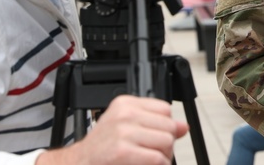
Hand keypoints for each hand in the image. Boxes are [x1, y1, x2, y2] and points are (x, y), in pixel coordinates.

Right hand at [38, 95, 188, 164]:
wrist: (79, 164)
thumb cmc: (101, 149)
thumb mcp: (124, 127)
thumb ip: (154, 124)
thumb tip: (184, 126)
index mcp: (125, 104)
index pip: (164, 108)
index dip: (165, 126)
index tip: (156, 137)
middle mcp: (124, 114)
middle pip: (168, 126)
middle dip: (167, 144)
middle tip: (154, 153)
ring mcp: (124, 133)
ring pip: (166, 142)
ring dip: (164, 157)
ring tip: (150, 160)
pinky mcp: (123, 152)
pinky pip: (158, 158)